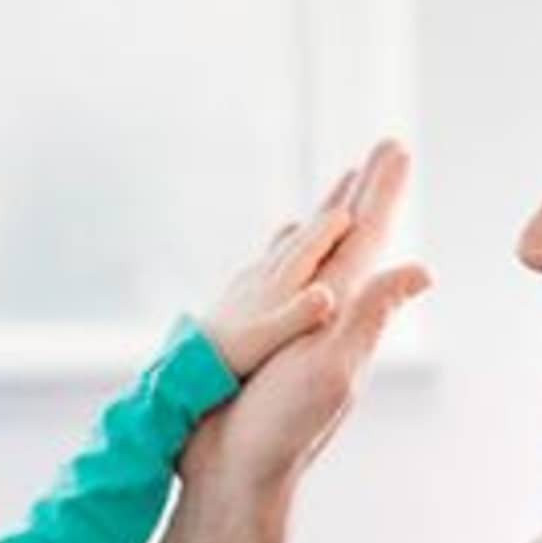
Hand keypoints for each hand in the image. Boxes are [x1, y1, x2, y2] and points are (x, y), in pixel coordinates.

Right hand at [185, 139, 429, 489]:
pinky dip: (287, 258)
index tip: (395, 147)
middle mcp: (324, 319)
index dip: (382, 193)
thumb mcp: (332, 370)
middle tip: (382, 149)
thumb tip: (421, 270)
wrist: (235, 476)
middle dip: (364, 194)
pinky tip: (286, 252)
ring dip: (329, 222)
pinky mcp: (264, 346)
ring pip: (315, 261)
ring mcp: (295, 333)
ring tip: (340, 189)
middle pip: (349, 242)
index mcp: (342, 316)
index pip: (369, 240)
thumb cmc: (279, 430)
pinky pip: (278, 285)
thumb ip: (370, 317)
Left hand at [197, 173, 359, 376]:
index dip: (331, 230)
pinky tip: (278, 253)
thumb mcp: (271, 338)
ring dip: (304, 230)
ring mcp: (249, 282)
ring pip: (283, 247)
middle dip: (325, 213)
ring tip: (316, 217)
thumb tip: (327, 295)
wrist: (189, 365)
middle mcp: (264, 275)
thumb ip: (300, 315)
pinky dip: (280, 251)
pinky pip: (267, 262)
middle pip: (301, 236)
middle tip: (350, 177)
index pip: (310, 249)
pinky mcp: (238, 294)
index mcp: (278, 285)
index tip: (353, 212)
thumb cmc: (235, 354)